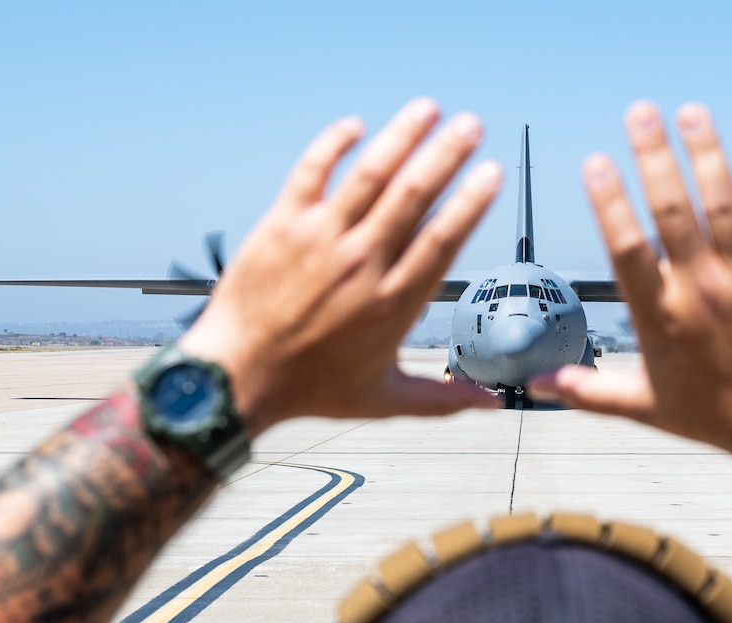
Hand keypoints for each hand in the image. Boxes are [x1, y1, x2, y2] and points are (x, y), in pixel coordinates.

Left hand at [182, 98, 501, 433]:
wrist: (237, 376)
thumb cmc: (312, 389)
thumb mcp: (385, 399)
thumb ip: (444, 399)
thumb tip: (494, 406)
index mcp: (393, 302)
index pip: (442, 239)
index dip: (470, 202)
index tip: (491, 173)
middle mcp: (361, 264)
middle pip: (413, 195)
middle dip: (447, 154)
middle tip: (472, 125)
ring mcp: (320, 240)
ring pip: (369, 175)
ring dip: (402, 136)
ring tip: (428, 109)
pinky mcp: (282, 225)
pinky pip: (311, 172)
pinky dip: (334, 144)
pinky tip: (355, 124)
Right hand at [529, 102, 731, 468]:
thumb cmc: (717, 418)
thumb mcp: (643, 406)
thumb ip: (587, 391)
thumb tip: (536, 389)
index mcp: (660, 317)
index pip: (626, 247)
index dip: (609, 201)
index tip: (595, 162)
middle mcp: (701, 290)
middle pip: (672, 209)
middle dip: (653, 155)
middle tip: (639, 112)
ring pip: (724, 202)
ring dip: (706, 152)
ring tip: (691, 112)